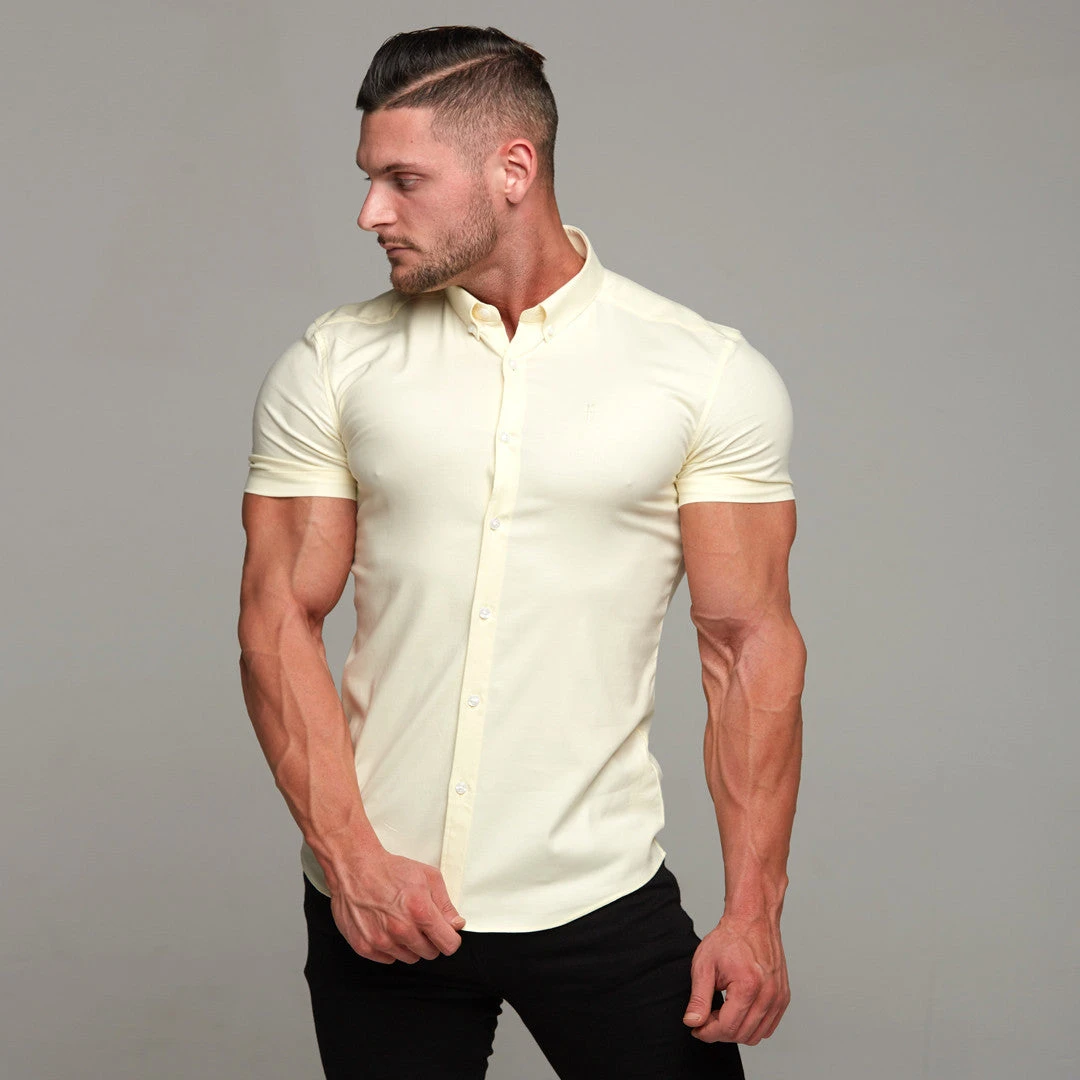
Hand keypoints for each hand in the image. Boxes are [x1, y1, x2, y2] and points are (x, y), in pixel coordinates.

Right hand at [328, 849, 466, 964]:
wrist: (355, 868)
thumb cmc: (389, 870)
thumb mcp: (428, 877)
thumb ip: (446, 904)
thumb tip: (456, 924)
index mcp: (420, 911)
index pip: (448, 945)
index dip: (450, 938)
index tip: (446, 934)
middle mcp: (401, 929)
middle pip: (430, 953)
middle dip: (430, 940)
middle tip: (420, 922)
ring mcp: (381, 940)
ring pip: (410, 958)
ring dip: (410, 945)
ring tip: (401, 922)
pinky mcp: (364, 947)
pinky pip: (388, 959)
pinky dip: (391, 947)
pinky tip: (387, 928)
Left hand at [682, 912, 789, 1044]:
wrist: (752, 921)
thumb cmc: (728, 939)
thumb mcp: (704, 965)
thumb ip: (698, 997)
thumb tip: (693, 1023)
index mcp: (748, 986)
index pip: (727, 1027)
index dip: (707, 1032)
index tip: (696, 1028)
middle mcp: (768, 994)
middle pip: (741, 1034)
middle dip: (719, 1032)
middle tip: (705, 1019)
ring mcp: (779, 997)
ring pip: (756, 1035)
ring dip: (735, 1031)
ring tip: (721, 1014)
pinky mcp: (783, 997)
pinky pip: (768, 1027)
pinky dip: (751, 1027)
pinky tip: (737, 1012)